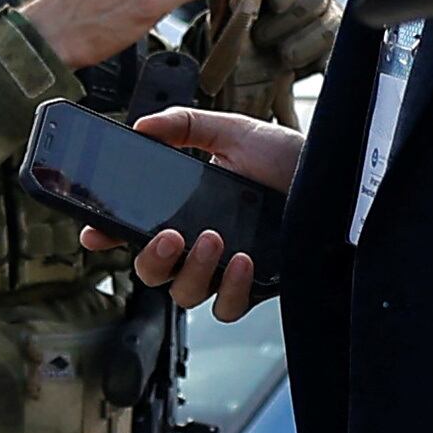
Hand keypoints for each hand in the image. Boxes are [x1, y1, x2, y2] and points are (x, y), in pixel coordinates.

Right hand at [83, 106, 304, 316]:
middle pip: (152, 272)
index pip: (133, 231)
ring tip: (212, 239)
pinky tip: (242, 260)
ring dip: (192, 270)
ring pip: (185, 293)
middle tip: (168, 236)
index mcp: (184, 211)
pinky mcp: (255, 288)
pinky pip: (226, 307)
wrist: (337, 179)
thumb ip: (186, 126)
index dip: (105, 236)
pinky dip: (228, 289)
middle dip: (151, 259)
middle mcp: (200, 246)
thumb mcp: (233, 133)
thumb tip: (143, 125)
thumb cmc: (289, 160)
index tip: (94, 233)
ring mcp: (225, 271)